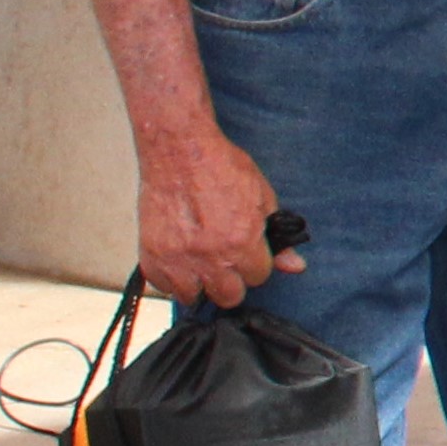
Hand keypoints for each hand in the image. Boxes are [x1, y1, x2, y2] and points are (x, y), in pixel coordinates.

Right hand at [137, 124, 290, 307]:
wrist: (179, 149)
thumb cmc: (222, 167)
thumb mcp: (263, 199)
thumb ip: (278, 238)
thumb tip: (295, 266)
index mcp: (241, 242)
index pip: (258, 277)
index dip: (255, 264)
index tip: (248, 252)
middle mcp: (209, 256)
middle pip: (228, 296)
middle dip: (232, 281)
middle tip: (226, 263)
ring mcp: (177, 258)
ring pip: (192, 296)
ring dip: (199, 284)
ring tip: (201, 264)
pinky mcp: (151, 254)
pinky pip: (162, 285)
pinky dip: (170, 278)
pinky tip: (179, 261)